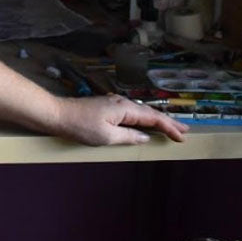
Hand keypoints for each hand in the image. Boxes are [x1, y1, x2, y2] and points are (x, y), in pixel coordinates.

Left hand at [54, 93, 189, 145]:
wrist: (57, 114)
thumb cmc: (80, 126)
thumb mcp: (107, 136)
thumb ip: (129, 137)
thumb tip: (146, 137)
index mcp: (124, 109)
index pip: (153, 118)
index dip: (170, 127)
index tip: (183, 136)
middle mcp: (121, 102)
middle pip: (149, 112)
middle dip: (167, 122)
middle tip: (184, 130)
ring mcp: (113, 103)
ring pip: (140, 112)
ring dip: (156, 120)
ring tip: (169, 127)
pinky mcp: (106, 107)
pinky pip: (131, 112)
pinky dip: (142, 118)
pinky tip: (144, 123)